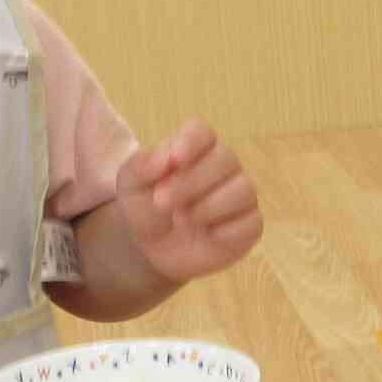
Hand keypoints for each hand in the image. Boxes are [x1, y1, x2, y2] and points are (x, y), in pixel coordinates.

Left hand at [110, 119, 261, 285]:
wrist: (150, 249)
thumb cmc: (144, 206)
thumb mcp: (130, 185)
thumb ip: (143, 166)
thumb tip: (167, 156)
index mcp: (193, 149)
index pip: (202, 132)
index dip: (191, 142)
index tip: (174, 160)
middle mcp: (223, 166)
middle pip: (224, 159)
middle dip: (191, 182)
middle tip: (162, 202)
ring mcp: (240, 195)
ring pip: (243, 189)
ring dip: (210, 206)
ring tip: (182, 221)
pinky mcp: (250, 226)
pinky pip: (251, 222)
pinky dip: (226, 231)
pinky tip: (207, 236)